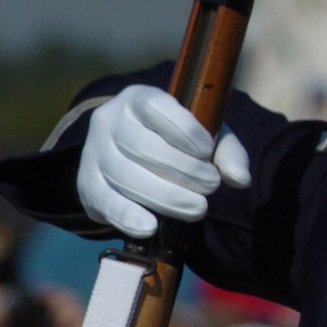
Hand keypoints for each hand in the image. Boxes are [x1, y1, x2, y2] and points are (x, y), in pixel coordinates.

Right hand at [77, 85, 250, 237]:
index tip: (207, 151)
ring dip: (167, 196)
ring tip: (198, 207)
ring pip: (126, 177)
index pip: (156, 107)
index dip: (184, 130)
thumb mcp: (202, 135)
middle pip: (142, 147)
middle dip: (183, 170)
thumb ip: (226, 150)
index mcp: (138, 98)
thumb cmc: (173, 140)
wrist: (128, 155)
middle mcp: (109, 120)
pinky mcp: (87, 186)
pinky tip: (152, 227)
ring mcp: (94, 153)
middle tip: (211, 185)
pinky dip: (128, 216)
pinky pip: (106, 202)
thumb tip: (239, 178)